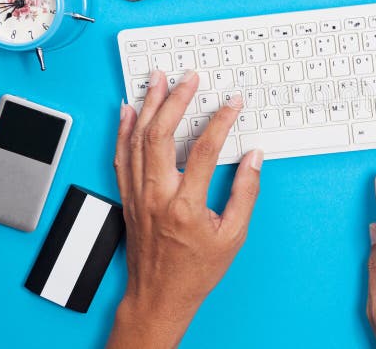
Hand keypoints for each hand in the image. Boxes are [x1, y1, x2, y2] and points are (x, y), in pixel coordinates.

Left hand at [107, 70, 262, 347]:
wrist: (159, 295)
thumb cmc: (196, 270)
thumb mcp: (233, 235)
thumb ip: (245, 193)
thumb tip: (253, 158)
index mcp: (186, 205)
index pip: (203, 150)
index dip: (220, 121)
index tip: (232, 103)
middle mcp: (157, 195)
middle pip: (161, 135)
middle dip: (176, 101)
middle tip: (188, 79)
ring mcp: (138, 195)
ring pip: (137, 140)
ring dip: (148, 106)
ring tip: (158, 81)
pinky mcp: (128, 197)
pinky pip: (121, 156)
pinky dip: (123, 131)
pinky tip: (128, 111)